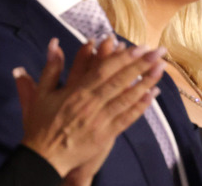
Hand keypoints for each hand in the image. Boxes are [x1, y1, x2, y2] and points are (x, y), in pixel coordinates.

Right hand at [13, 37, 164, 180]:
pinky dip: (141, 106)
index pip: (104, 69)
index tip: (139, 46)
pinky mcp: (105, 135)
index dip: (123, 57)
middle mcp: (91, 103)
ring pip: (127, 98)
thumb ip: (51, 68)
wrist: (43, 158)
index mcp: (76, 91)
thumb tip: (54, 42)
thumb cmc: (41, 124)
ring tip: (161, 68)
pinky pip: (126, 118)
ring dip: (146, 82)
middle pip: (120, 80)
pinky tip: (153, 94)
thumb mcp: (41, 93)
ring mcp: (100, 120)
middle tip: (158, 51)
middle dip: (141, 64)